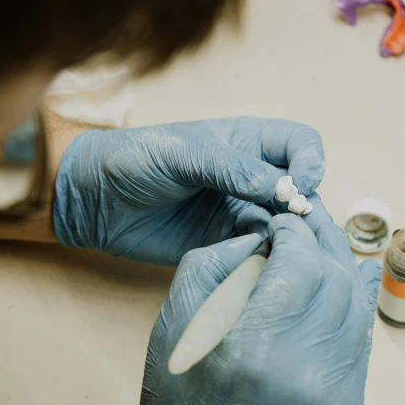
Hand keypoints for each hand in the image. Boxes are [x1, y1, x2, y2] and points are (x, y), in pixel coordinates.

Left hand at [52, 117, 325, 264]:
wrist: (94, 199)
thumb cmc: (137, 158)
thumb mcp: (185, 155)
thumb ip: (233, 169)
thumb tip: (284, 189)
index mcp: (248, 142)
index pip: (300, 145)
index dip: (310, 163)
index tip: (300, 186)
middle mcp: (252, 176)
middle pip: (301, 190)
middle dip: (304, 208)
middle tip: (291, 226)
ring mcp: (240, 211)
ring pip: (285, 226)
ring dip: (287, 237)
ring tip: (274, 247)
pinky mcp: (225, 243)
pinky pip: (258, 251)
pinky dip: (263, 258)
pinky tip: (253, 262)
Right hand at [139, 214, 381, 404]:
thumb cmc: (179, 394)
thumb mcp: (176, 322)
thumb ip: (217, 263)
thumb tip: (265, 236)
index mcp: (256, 350)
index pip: (301, 263)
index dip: (294, 232)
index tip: (281, 223)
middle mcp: (306, 374)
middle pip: (337, 280)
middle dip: (321, 243)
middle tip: (304, 226)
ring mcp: (335, 395)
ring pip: (357, 306)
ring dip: (342, 269)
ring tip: (324, 246)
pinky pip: (363, 339)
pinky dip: (356, 304)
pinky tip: (354, 278)